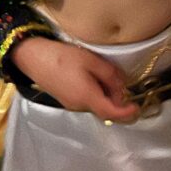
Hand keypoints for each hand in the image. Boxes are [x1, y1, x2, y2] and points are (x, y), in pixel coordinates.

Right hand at [11, 36, 138, 123]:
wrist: (33, 57)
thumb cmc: (63, 57)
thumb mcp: (92, 61)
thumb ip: (110, 76)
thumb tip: (123, 88)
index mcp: (87, 98)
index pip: (111, 113)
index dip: (126, 113)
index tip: (137, 107)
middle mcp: (79, 106)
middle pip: (104, 110)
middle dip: (118, 102)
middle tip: (125, 87)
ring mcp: (70, 104)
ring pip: (95, 106)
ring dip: (107, 97)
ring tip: (111, 79)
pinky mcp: (65, 99)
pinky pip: (86, 101)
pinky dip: (96, 95)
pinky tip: (96, 79)